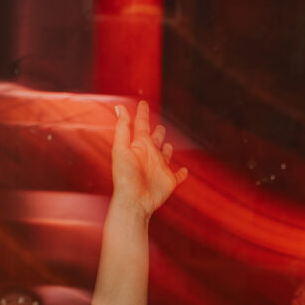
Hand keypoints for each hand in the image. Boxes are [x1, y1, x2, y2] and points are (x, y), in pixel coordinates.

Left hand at [109, 101, 186, 216]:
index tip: (143, 103)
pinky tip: (184, 171)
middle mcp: (149, 155)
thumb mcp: (121, 148)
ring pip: (165, 155)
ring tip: (168, 144)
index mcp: (138, 146)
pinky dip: (182, 173)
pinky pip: (178, 175)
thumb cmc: (125, 176)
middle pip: (155, 140)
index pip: (140, 125)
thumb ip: (122, 128)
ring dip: (167, 150)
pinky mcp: (169, 181)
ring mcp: (160, 168)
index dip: (142, 114)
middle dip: (157, 132)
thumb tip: (119, 107)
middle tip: (160, 126)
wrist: (134, 201)